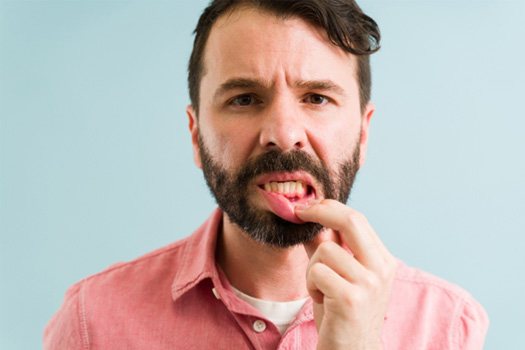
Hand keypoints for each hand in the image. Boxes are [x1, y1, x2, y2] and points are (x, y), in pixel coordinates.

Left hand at [295, 199, 397, 349]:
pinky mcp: (351, 299)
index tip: (307, 206)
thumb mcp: (338, 275)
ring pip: (325, 250)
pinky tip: (321, 300)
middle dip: (319, 211)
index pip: (357, 219)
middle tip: (299, 212)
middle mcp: (382, 269)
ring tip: (320, 288)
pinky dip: (311, 285)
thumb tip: (308, 218)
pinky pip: (317, 271)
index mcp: (382, 260)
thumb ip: (327, 247)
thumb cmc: (341, 312)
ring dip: (312, 269)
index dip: (329, 207)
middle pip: (350, 221)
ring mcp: (369, 284)